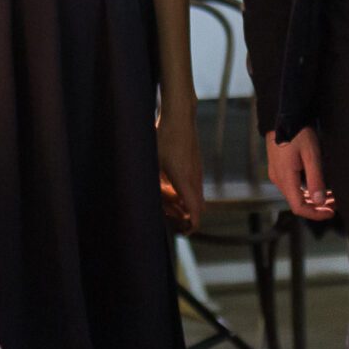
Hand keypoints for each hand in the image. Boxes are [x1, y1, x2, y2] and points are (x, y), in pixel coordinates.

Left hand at [157, 105, 202, 234]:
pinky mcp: (197, 166)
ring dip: (187, 205)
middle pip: (200, 208)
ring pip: (198, 197)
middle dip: (189, 218)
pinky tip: (171, 188)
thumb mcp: (152, 161)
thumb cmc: (163, 137)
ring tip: (170, 204)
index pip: (195, 211)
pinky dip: (187, 194)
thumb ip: (153, 182)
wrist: (180, 117)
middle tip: (173, 220)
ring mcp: (198, 172)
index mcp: (183, 179)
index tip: (183, 231)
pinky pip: (196, 187)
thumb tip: (148, 199)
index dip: (192, 226)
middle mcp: (194, 178)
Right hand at [265, 127, 332, 221]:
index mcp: (285, 178)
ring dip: (313, 199)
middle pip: (297, 203)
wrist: (283, 115)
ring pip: (295, 195)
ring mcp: (277, 174)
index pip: (299, 207)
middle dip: (317, 207)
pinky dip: (306, 190)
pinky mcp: (279, 168)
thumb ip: (316, 179)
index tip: (331, 212)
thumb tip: (320, 201)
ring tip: (331, 196)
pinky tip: (319, 186)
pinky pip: (292, 186)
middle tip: (336, 204)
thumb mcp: (311, 155)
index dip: (315, 214)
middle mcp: (278, 179)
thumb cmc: (298, 132)